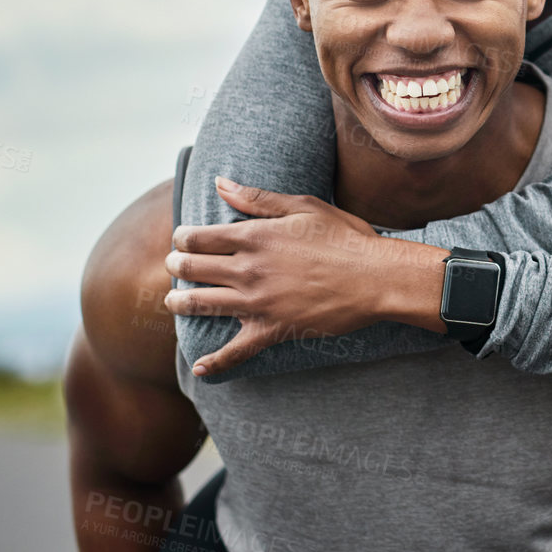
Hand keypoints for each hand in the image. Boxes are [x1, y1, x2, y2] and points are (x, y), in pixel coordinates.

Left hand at [161, 177, 447, 376]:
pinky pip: (236, 350)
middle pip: (190, 268)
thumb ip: (257, 198)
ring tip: (174, 302)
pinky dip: (217, 361)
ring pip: (200, 304)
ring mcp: (258, 302)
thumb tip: (220, 183)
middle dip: (176, 266)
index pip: (197, 238)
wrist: (376, 277)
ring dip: (179, 303)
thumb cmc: (345, 237)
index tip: (183, 240)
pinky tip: (200, 368)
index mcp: (254, 236)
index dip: (183, 238)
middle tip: (175, 266)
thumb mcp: (303, 206)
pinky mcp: (272, 328)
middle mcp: (248, 268)